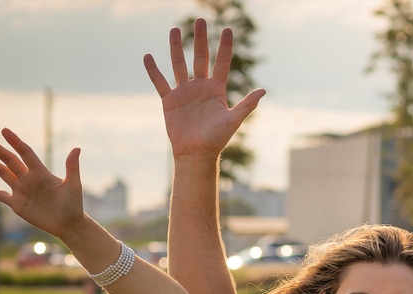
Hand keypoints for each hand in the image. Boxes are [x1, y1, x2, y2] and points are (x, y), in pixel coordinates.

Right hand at [0, 129, 84, 238]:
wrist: (69, 225)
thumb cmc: (73, 205)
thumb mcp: (73, 185)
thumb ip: (72, 167)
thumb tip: (77, 148)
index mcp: (41, 173)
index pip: (25, 153)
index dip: (15, 142)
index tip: (4, 131)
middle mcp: (29, 179)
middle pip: (10, 160)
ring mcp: (22, 191)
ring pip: (3, 174)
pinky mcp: (17, 204)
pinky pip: (0, 196)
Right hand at [143, 18, 265, 159]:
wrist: (196, 154)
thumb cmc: (216, 139)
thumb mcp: (233, 120)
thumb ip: (247, 104)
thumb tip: (264, 90)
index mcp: (217, 90)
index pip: (222, 63)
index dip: (225, 47)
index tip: (227, 29)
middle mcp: (201, 87)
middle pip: (200, 57)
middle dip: (201, 39)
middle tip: (201, 20)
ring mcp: (184, 92)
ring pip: (179, 64)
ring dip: (176, 47)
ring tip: (175, 30)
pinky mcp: (170, 100)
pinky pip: (160, 82)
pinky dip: (154, 70)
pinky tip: (148, 56)